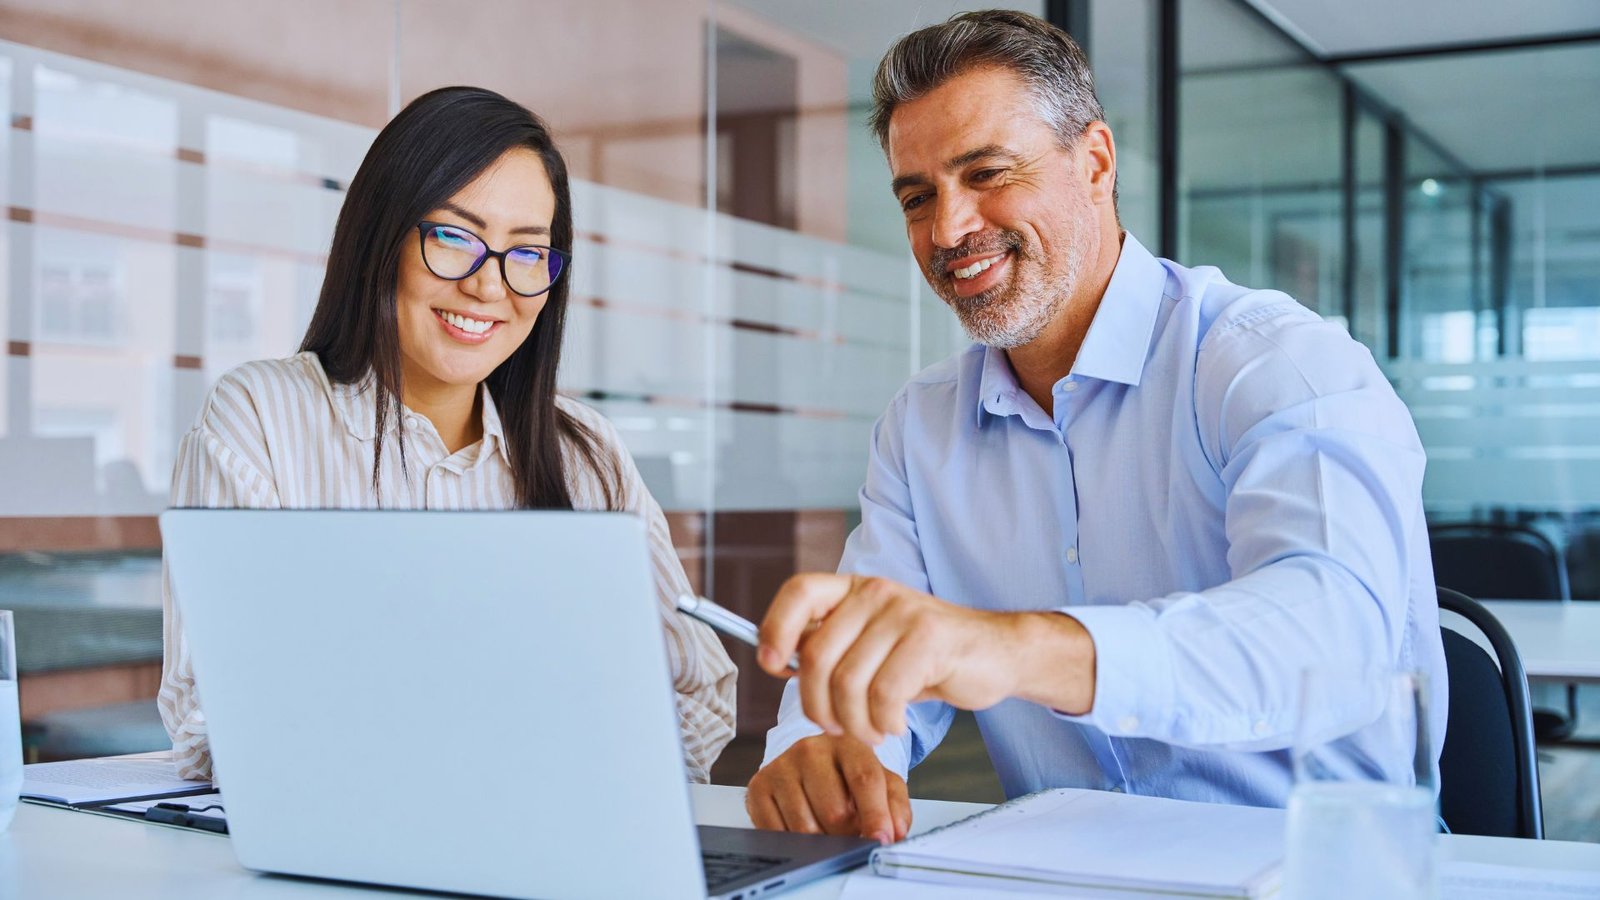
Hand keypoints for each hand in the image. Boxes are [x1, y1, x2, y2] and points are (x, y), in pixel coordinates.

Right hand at [746, 734, 910, 842]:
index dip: (876, 815)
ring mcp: (781, 767)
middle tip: (850, 831)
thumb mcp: (881, 783)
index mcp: (847, 743)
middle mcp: (810, 749)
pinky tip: (801, 827)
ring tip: (827, 828)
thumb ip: (895, 806)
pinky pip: (777, 832)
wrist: (808, 764)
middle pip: (835, 811)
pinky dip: (794, 842)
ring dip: (822, 841)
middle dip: (848, 833)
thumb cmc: (848, 776)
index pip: (865, 780)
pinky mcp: (759, 786)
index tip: (881, 840)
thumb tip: (894, 833)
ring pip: (806, 828)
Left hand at [757, 574, 1094, 746]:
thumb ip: (833, 648)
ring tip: (871, 731)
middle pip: (816, 656)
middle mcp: (874, 592)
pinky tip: (895, 723)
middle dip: (817, 706)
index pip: (800, 592)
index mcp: (854, 589)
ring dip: (854, 723)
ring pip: (848, 682)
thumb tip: (779, 664)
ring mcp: (903, 613)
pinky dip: (883, 722)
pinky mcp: (929, 639)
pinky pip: (884, 694)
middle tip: (837, 727)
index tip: (772, 665)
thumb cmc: (928, 657)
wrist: (996, 654)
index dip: (775, 627)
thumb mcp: (873, 644)